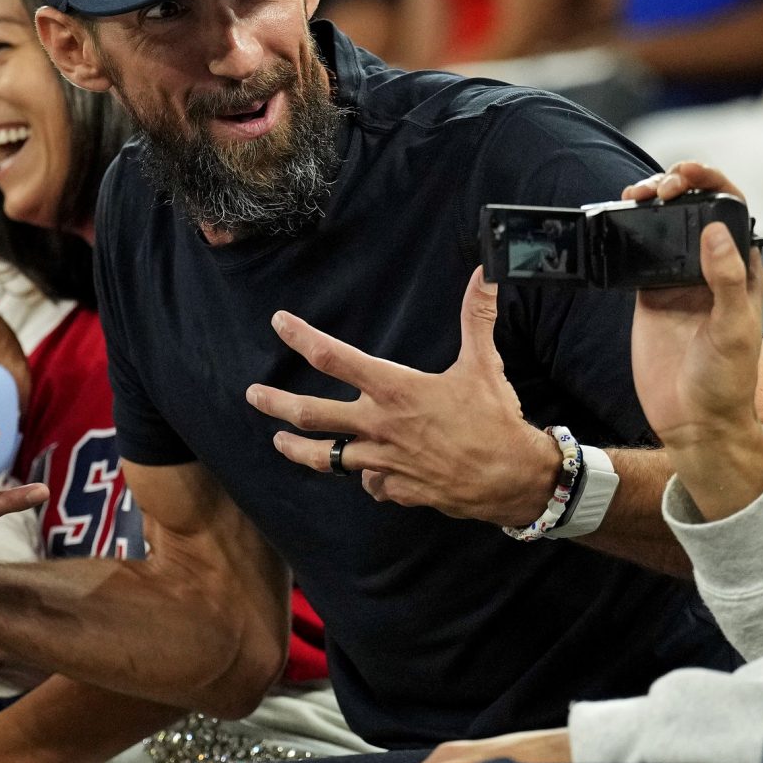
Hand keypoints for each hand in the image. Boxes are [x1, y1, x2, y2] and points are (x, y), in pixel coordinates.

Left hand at [247, 269, 560, 527]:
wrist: (510, 478)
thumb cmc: (495, 418)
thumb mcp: (483, 363)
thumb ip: (476, 316)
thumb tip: (483, 272)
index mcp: (394, 389)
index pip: (334, 357)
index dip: (302, 337)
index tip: (280, 323)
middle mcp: (379, 426)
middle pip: (310, 415)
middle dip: (276, 403)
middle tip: (252, 395)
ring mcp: (383, 462)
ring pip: (326, 458)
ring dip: (299, 450)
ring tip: (278, 443)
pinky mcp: (396, 489)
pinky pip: (368, 484)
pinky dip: (365, 477)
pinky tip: (364, 474)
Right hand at [622, 164, 762, 515]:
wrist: (695, 425)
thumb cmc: (728, 383)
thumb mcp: (734, 330)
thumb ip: (727, 280)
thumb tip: (715, 232)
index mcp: (741, 269)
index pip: (731, 209)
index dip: (712, 182)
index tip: (689, 175)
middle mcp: (710, 269)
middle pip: (694, 208)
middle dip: (677, 184)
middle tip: (659, 188)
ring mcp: (677, 280)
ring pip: (663, 226)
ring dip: (649, 203)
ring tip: (635, 196)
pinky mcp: (648, 296)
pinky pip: (635, 254)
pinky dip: (625, 234)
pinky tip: (617, 222)